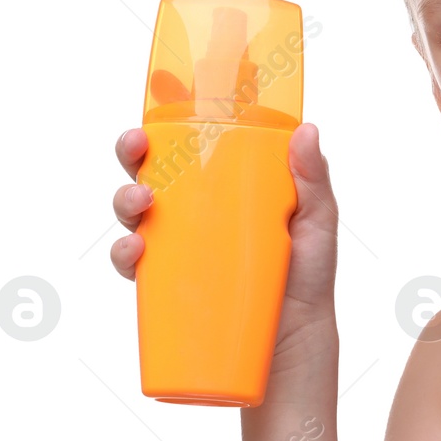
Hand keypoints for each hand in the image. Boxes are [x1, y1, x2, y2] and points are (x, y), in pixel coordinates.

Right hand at [111, 122, 340, 362]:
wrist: (296, 337)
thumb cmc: (307, 274)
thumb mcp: (317, 219)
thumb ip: (312, 178)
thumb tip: (308, 131)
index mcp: (226, 187)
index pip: (191, 147)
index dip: (167, 123)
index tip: (161, 104)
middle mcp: (195, 212)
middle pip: (151, 172)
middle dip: (132, 152)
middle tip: (137, 145)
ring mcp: (178, 247)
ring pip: (134, 213)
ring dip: (125, 199)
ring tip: (141, 200)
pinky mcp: (168, 283)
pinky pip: (132, 265)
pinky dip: (123, 254)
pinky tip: (134, 250)